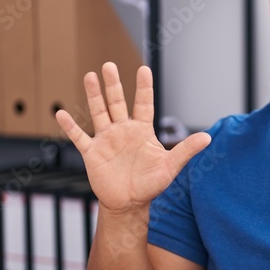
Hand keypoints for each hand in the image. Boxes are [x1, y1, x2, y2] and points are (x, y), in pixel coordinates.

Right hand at [55, 62, 210, 213]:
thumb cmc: (151, 185)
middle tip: (109, 65)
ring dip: (94, 95)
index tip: (144, 69)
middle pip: (117, 102)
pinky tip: (60, 113)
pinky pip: (79, 137)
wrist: (129, 203)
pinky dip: (70, 126)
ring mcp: (106, 140)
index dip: (144, 87)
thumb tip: (208, 138)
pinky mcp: (92, 153)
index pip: (143, 104)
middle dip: (113, 84)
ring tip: (89, 76)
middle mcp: (123, 130)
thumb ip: (186, 150)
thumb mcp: (170, 166)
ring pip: (98, 112)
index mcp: (142, 130)